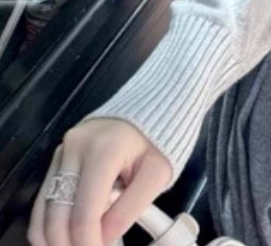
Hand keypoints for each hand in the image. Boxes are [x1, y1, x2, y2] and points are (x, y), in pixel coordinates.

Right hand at [28, 118, 170, 245]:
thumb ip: (130, 208)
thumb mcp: (157, 174)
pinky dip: (47, 225)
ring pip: (43, 210)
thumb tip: (103, 239)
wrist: (151, 107)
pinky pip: (43, 199)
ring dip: (52, 239)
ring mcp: (62, 150)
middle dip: (67, 245)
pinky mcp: (57, 156)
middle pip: (57, 214)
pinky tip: (61, 238)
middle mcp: (75, 148)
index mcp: (104, 150)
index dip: (87, 243)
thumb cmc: (156, 141)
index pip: (85, 212)